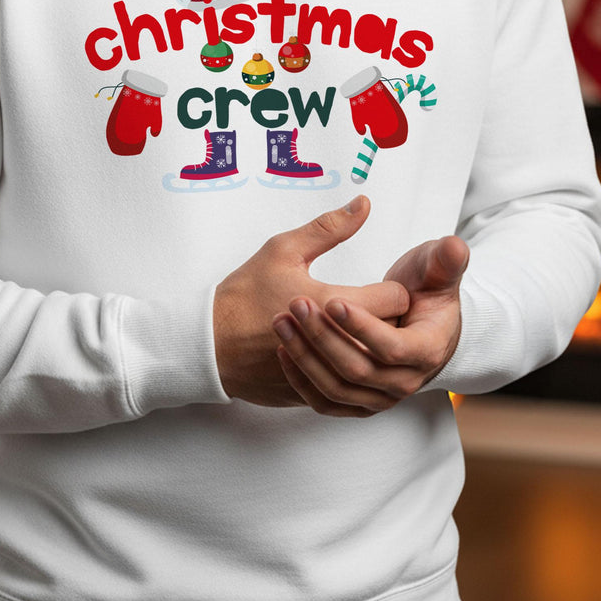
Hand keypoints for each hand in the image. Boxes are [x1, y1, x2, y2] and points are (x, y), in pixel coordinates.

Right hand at [213, 195, 407, 407]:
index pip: (395, 301)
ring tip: (359, 331)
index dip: (394, 290)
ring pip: (373, 367)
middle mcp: (334, 345)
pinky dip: (348, 372)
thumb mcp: (282, 250)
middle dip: (389, 320)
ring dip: (372, 349)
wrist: (206, 343)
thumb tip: (363, 204)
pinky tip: (336, 354)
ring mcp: (323, 375)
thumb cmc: (243, 294)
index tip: (380, 285)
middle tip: (375, 307)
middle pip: (391, 335)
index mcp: (331, 304)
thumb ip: (329, 227)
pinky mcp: (311, 396)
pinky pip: (347, 390)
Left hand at [272, 235, 467, 416]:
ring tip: (282, 322)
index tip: (331, 300)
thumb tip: (454, 245)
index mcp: (427, 350)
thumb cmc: (426, 290)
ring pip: (338, 388)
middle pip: (359, 369)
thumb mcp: (437, 270)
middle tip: (295, 303)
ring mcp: (380, 397)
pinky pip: (325, 401)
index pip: (393, 347)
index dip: (362, 326)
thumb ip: (445, 258)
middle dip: (324, 336)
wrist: (419, 324)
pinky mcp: (357, 403)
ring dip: (306, 357)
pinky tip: (283, 349)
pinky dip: (302, 380)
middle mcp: (405, 382)